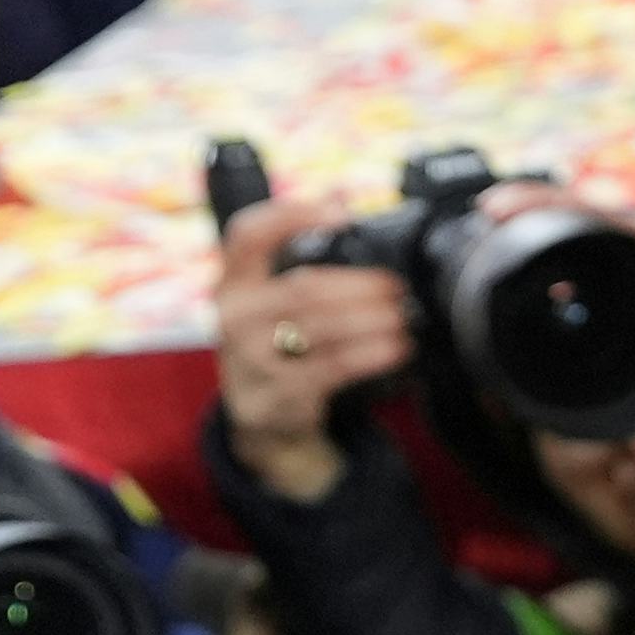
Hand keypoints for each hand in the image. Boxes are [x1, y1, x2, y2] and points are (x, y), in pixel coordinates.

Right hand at [214, 195, 412, 502]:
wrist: (263, 422)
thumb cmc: (278, 349)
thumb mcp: (268, 308)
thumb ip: (294, 273)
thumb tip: (354, 226)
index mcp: (231, 284)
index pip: (247, 236)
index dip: (291, 216)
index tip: (340, 212)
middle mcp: (233, 317)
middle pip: (304, 288)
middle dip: (360, 285)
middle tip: (397, 287)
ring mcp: (251, 359)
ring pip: (323, 327)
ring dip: (374, 319)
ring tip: (403, 316)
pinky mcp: (277, 396)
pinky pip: (334, 367)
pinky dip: (372, 353)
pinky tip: (397, 347)